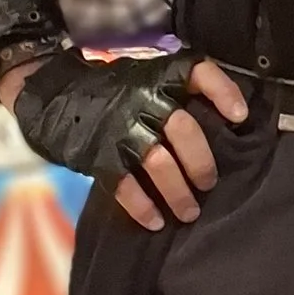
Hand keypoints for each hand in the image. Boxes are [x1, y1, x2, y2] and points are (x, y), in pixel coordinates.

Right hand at [1, 49, 250, 231]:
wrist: (53, 94)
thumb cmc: (111, 89)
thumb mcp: (145, 77)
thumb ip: (175, 93)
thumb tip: (224, 122)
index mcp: (158, 75)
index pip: (200, 73)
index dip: (224, 93)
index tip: (240, 117)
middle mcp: (143, 99)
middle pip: (184, 130)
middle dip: (202, 163)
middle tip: (209, 184)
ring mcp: (120, 128)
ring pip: (159, 163)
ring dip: (178, 192)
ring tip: (189, 212)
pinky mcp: (99, 155)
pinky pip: (125, 186)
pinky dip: (143, 207)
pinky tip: (155, 221)